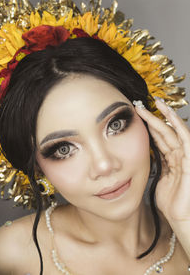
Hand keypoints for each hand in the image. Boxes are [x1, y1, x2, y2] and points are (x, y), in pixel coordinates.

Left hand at [134, 98, 189, 221]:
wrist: (182, 218)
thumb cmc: (172, 203)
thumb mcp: (160, 179)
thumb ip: (158, 165)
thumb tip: (150, 156)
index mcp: (171, 160)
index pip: (160, 139)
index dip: (150, 127)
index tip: (138, 116)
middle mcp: (179, 156)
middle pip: (166, 132)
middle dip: (154, 118)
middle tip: (141, 106)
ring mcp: (187, 157)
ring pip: (175, 132)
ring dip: (166, 117)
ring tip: (157, 104)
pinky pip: (186, 140)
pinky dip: (180, 127)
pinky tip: (171, 117)